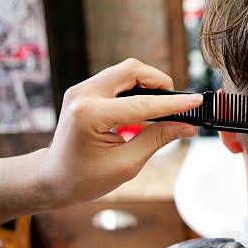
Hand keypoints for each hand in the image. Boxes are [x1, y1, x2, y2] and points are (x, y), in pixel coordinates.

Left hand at [37, 58, 201, 207]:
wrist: (52, 178)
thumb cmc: (83, 178)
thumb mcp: (126, 164)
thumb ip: (157, 139)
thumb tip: (185, 127)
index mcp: (90, 115)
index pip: (142, 103)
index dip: (173, 103)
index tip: (195, 101)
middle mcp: (83, 95)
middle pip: (132, 69)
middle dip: (159, 82)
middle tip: (175, 102)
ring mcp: (82, 90)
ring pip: (126, 70)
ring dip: (148, 83)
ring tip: (162, 105)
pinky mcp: (85, 90)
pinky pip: (117, 78)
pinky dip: (136, 87)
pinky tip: (145, 106)